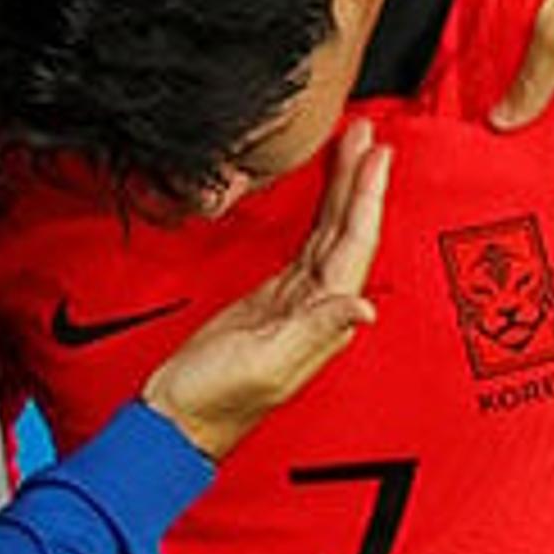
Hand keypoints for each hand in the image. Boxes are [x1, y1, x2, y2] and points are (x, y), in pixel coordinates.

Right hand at [141, 122, 390, 457]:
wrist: (176, 419)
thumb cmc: (214, 401)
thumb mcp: (264, 364)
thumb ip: (314, 332)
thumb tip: (364, 308)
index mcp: (322, 320)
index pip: (354, 248)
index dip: (366, 199)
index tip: (376, 155)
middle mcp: (317, 307)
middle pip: (347, 231)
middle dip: (360, 181)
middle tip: (368, 134)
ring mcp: (295, 300)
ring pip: (329, 233)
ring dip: (344, 191)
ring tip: (354, 148)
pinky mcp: (271, 297)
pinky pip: (306, 244)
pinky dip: (319, 213)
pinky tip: (324, 194)